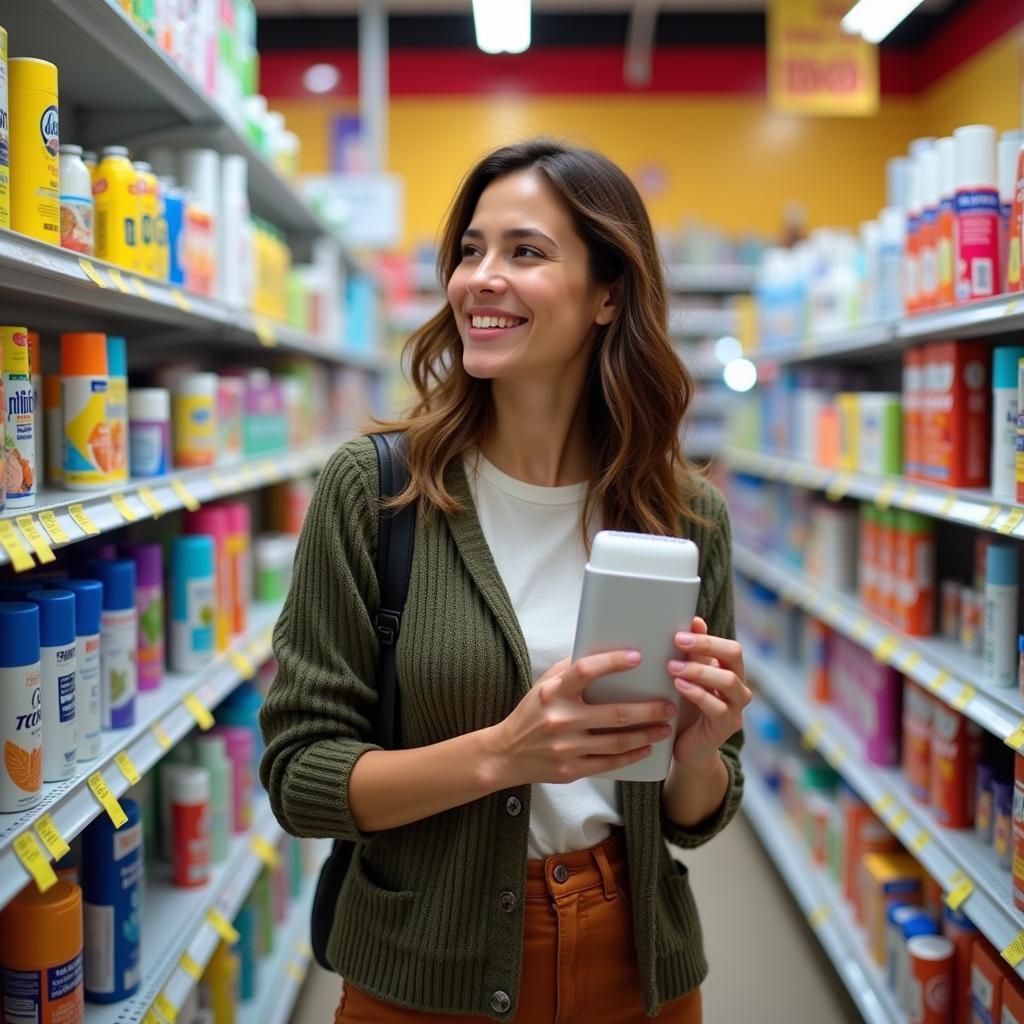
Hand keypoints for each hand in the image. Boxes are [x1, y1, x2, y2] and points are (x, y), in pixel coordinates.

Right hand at [487, 651, 677, 786]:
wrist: (507, 753)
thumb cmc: (530, 713)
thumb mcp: (543, 685)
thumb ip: (569, 670)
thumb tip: (600, 652)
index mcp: (553, 693)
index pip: (585, 671)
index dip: (612, 663)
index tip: (637, 657)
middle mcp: (560, 720)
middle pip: (614, 714)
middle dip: (648, 709)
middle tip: (669, 704)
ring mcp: (566, 748)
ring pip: (617, 742)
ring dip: (646, 734)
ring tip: (665, 727)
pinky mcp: (570, 770)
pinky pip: (608, 763)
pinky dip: (631, 756)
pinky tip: (646, 749)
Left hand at [666, 617, 749, 769]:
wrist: (689, 749)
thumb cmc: (687, 709)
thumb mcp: (688, 677)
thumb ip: (694, 653)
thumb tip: (695, 621)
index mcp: (731, 671)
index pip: (730, 647)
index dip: (707, 638)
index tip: (680, 633)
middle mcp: (739, 687)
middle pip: (734, 657)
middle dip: (706, 646)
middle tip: (678, 642)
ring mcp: (736, 708)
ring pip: (728, 681)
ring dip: (699, 670)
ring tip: (672, 666)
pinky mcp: (727, 726)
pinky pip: (718, 707)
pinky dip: (698, 693)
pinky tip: (679, 686)